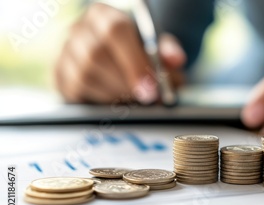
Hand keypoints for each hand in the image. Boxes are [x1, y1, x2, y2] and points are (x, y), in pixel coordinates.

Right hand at [55, 3, 185, 103]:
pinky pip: (74, 91)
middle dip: (125, 83)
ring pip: (84, 76)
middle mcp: (79, 29)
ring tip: (135, 100)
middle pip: (95, 55)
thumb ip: (168, 51)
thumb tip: (176, 59)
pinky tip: (116, 102)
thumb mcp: (156, 47)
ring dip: (115, 94)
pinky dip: (100, 101)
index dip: (135, 62)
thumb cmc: (138, 51)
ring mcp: (64, 51)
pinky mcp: (58, 74)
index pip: (115, 30)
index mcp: (103, 14)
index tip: (152, 88)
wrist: (116, 59)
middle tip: (147, 100)